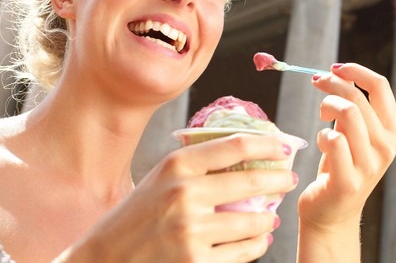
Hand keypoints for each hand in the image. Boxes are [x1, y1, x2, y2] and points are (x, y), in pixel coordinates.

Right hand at [57, 133, 296, 262]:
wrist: (106, 258)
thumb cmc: (137, 215)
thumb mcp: (160, 177)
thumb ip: (196, 164)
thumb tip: (246, 152)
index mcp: (177, 165)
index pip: (234, 145)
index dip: (267, 144)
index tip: (283, 147)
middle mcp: (185, 194)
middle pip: (252, 181)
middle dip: (279, 179)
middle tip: (290, 179)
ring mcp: (191, 231)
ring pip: (253, 221)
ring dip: (268, 218)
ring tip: (271, 216)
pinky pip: (242, 252)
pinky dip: (256, 245)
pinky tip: (258, 240)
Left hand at [298, 63, 395, 231]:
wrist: (332, 213)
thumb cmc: (340, 166)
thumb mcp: (354, 133)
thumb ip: (354, 108)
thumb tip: (338, 72)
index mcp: (393, 132)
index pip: (381, 87)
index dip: (356, 71)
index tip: (335, 68)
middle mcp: (386, 147)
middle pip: (357, 97)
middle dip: (331, 83)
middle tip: (316, 82)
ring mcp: (370, 165)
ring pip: (347, 113)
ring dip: (326, 106)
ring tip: (320, 116)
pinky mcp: (349, 181)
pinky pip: (333, 140)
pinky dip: (321, 135)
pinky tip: (321, 144)